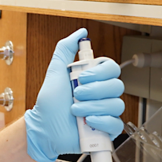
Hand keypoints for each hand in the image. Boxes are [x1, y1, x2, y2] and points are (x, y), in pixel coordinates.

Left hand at [24, 28, 124, 161]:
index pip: (112, 68)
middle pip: (117, 85)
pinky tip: (87, 122)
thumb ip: (65, 50)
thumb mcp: (55, 73)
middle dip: (94, 91)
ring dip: (92, 107)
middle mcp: (102, 94)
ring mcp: (105, 112)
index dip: (100, 72)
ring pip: (116, 104)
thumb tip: (79, 32)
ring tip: (75, 111)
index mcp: (93, 80)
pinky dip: (101, 121)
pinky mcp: (106, 129)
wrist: (43, 129)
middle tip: (76, 95)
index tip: (82, 77)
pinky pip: (116, 123)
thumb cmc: (49, 104)